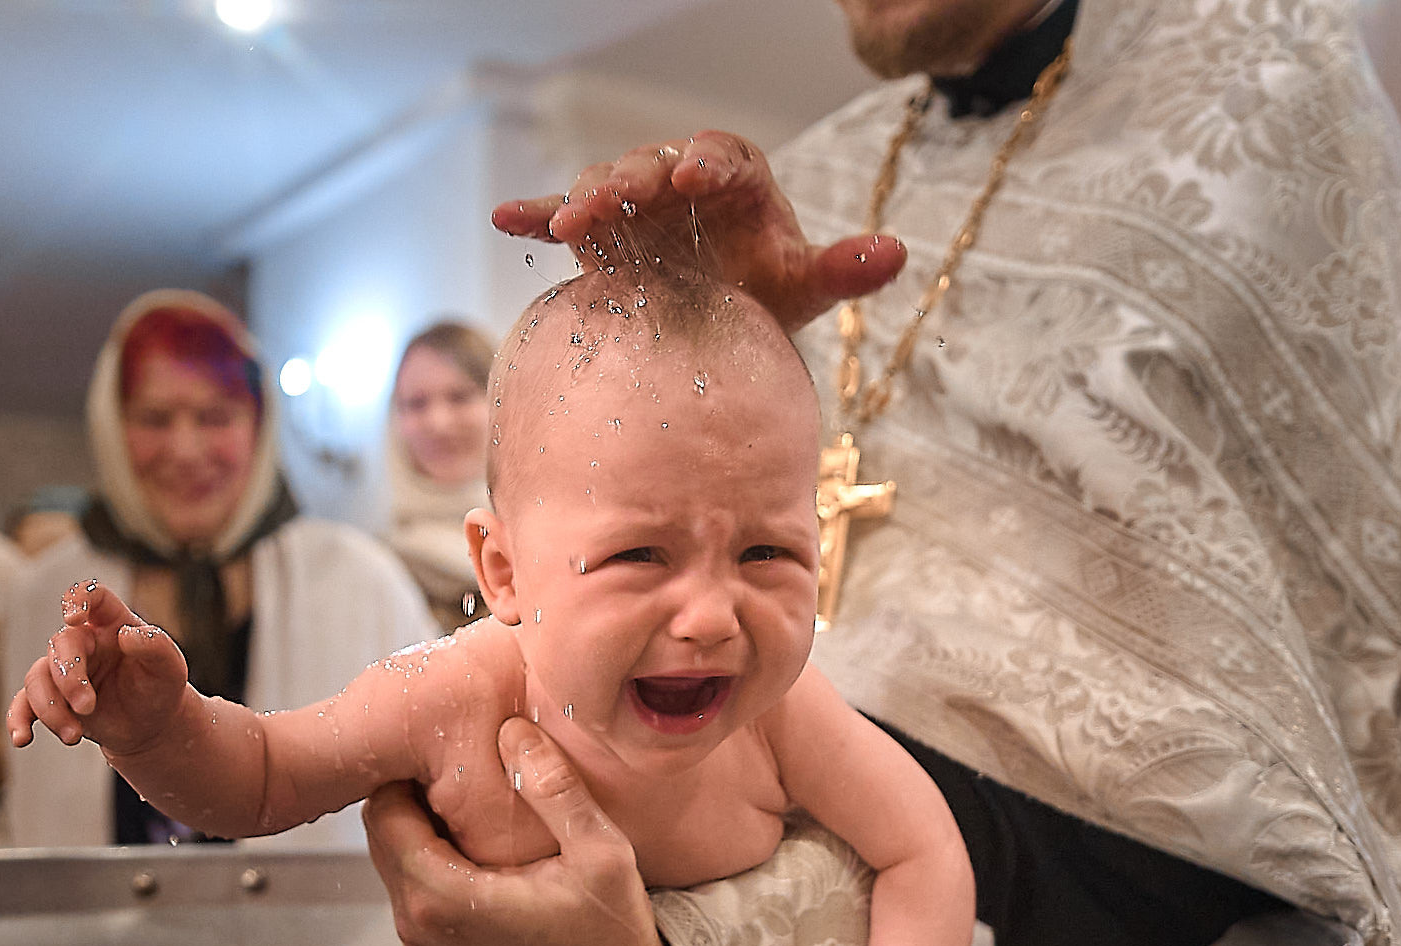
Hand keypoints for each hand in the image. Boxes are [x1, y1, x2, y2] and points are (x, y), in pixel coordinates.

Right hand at [6, 580, 187, 754]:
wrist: (152, 725)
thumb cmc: (159, 687)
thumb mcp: (170, 667)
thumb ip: (156, 645)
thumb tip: (127, 636)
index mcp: (111, 624)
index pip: (91, 597)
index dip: (77, 599)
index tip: (73, 618)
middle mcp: (83, 642)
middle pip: (61, 646)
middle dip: (69, 679)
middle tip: (88, 707)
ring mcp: (63, 671)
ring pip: (37, 677)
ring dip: (50, 708)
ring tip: (74, 736)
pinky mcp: (53, 699)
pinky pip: (23, 703)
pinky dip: (18, 719)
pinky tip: (22, 738)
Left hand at [363, 717, 676, 945]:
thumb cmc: (612, 929)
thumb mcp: (600, 851)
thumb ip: (554, 789)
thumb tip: (514, 730)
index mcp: (445, 901)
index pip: (385, 817)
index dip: (403, 774)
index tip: (438, 747)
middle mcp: (421, 930)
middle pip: (381, 838)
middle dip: (409, 796)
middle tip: (452, 760)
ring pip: (392, 863)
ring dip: (419, 828)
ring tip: (465, 799)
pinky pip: (410, 890)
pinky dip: (430, 860)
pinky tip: (473, 842)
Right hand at [491, 129, 907, 334]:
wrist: (718, 335)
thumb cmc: (765, 300)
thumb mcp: (804, 288)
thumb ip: (844, 269)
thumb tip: (898, 252)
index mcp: (733, 179)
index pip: (720, 155)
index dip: (707, 161)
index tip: (694, 175)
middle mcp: (677, 181)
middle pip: (650, 164)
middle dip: (634, 179)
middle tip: (620, 198)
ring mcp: (633, 206)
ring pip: (604, 185)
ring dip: (585, 199)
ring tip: (571, 224)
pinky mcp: (597, 234)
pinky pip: (559, 216)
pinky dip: (532, 214)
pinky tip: (502, 218)